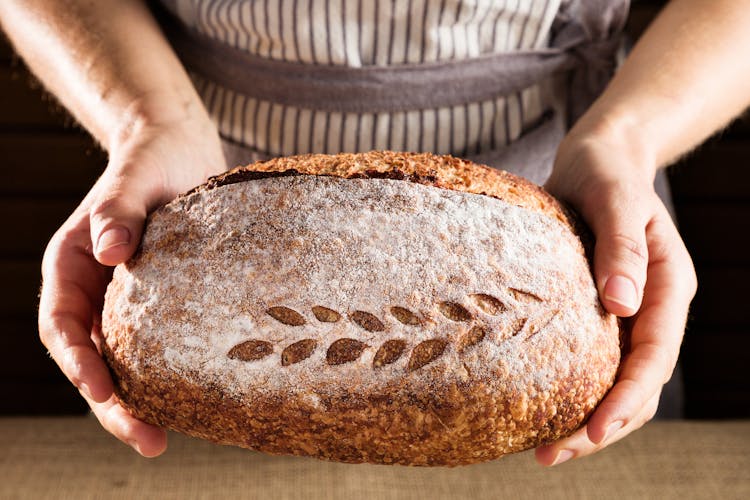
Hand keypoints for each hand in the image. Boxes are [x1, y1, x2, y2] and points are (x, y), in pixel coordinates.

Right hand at [38, 110, 224, 456]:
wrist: (179, 150)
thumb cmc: (153, 158)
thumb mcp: (134, 178)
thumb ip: (118, 210)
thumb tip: (110, 251)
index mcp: (73, 264)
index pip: (62, 325)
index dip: (79, 363)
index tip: (103, 392)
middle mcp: (94, 289)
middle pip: (90, 358)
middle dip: (112, 404)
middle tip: (148, 440)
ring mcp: (125, 300)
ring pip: (121, 362)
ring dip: (138, 402)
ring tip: (163, 440)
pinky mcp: (160, 303)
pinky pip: (155, 347)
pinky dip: (164, 377)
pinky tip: (189, 401)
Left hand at [537, 131, 696, 465]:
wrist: (595, 157)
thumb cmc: (607, 169)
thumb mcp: (616, 198)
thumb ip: (623, 248)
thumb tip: (624, 305)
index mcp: (669, 287)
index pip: (654, 357)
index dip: (628, 398)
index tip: (596, 429)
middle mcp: (649, 307)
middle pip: (635, 383)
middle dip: (600, 425)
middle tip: (551, 455)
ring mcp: (624, 312)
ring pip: (611, 379)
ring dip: (582, 416)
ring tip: (541, 448)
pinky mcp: (593, 309)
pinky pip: (588, 360)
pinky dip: (568, 388)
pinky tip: (534, 405)